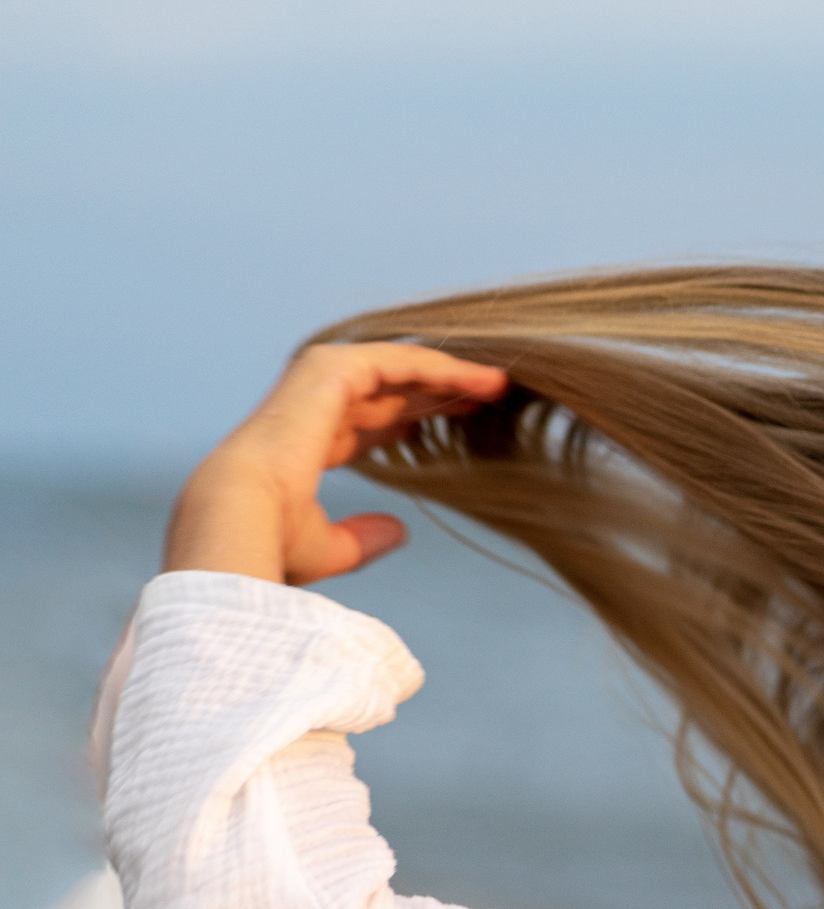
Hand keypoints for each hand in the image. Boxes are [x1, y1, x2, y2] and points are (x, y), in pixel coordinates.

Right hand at [163, 343, 509, 585]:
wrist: (240, 520)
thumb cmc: (269, 545)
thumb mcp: (326, 549)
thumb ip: (361, 539)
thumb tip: (398, 531)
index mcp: (300, 448)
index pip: (365, 424)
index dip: (413, 421)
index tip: (458, 427)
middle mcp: (306, 410)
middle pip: (387, 391)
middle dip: (437, 392)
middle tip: (489, 398)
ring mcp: (313, 384)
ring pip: (395, 368)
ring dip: (446, 373)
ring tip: (498, 383)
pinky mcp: (329, 370)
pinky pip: (397, 360)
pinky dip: (439, 366)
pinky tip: (479, 379)